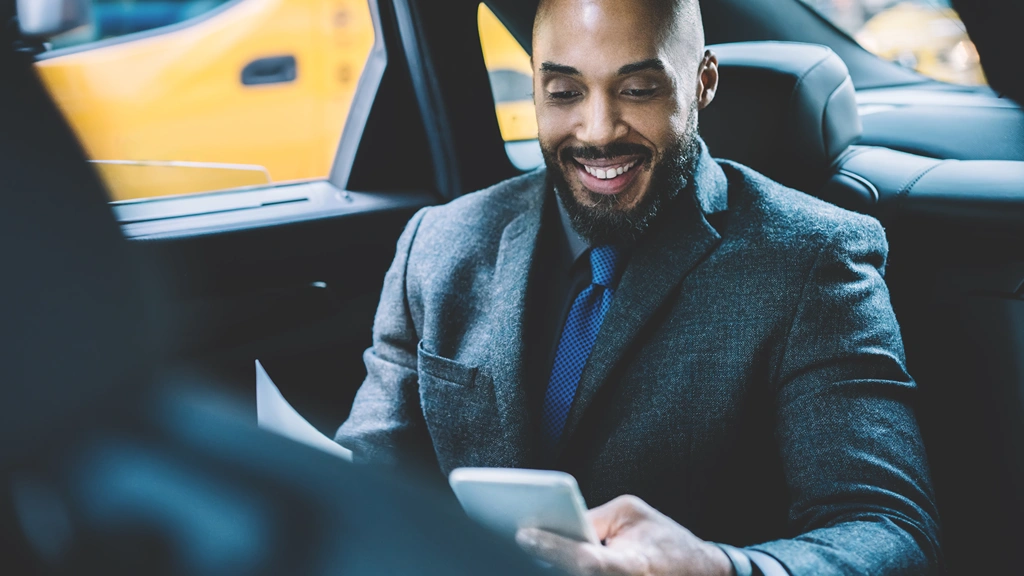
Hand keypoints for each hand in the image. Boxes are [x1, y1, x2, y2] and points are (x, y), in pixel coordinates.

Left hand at [516, 495, 732, 575]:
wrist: (698, 573)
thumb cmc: (665, 540)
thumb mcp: (631, 514)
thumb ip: (593, 519)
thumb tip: (555, 526)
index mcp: (632, 567)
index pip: (585, 560)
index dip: (553, 548)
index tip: (523, 534)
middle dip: (542, 560)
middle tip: (514, 540)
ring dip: (550, 566)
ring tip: (522, 548)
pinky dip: (562, 568)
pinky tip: (543, 557)